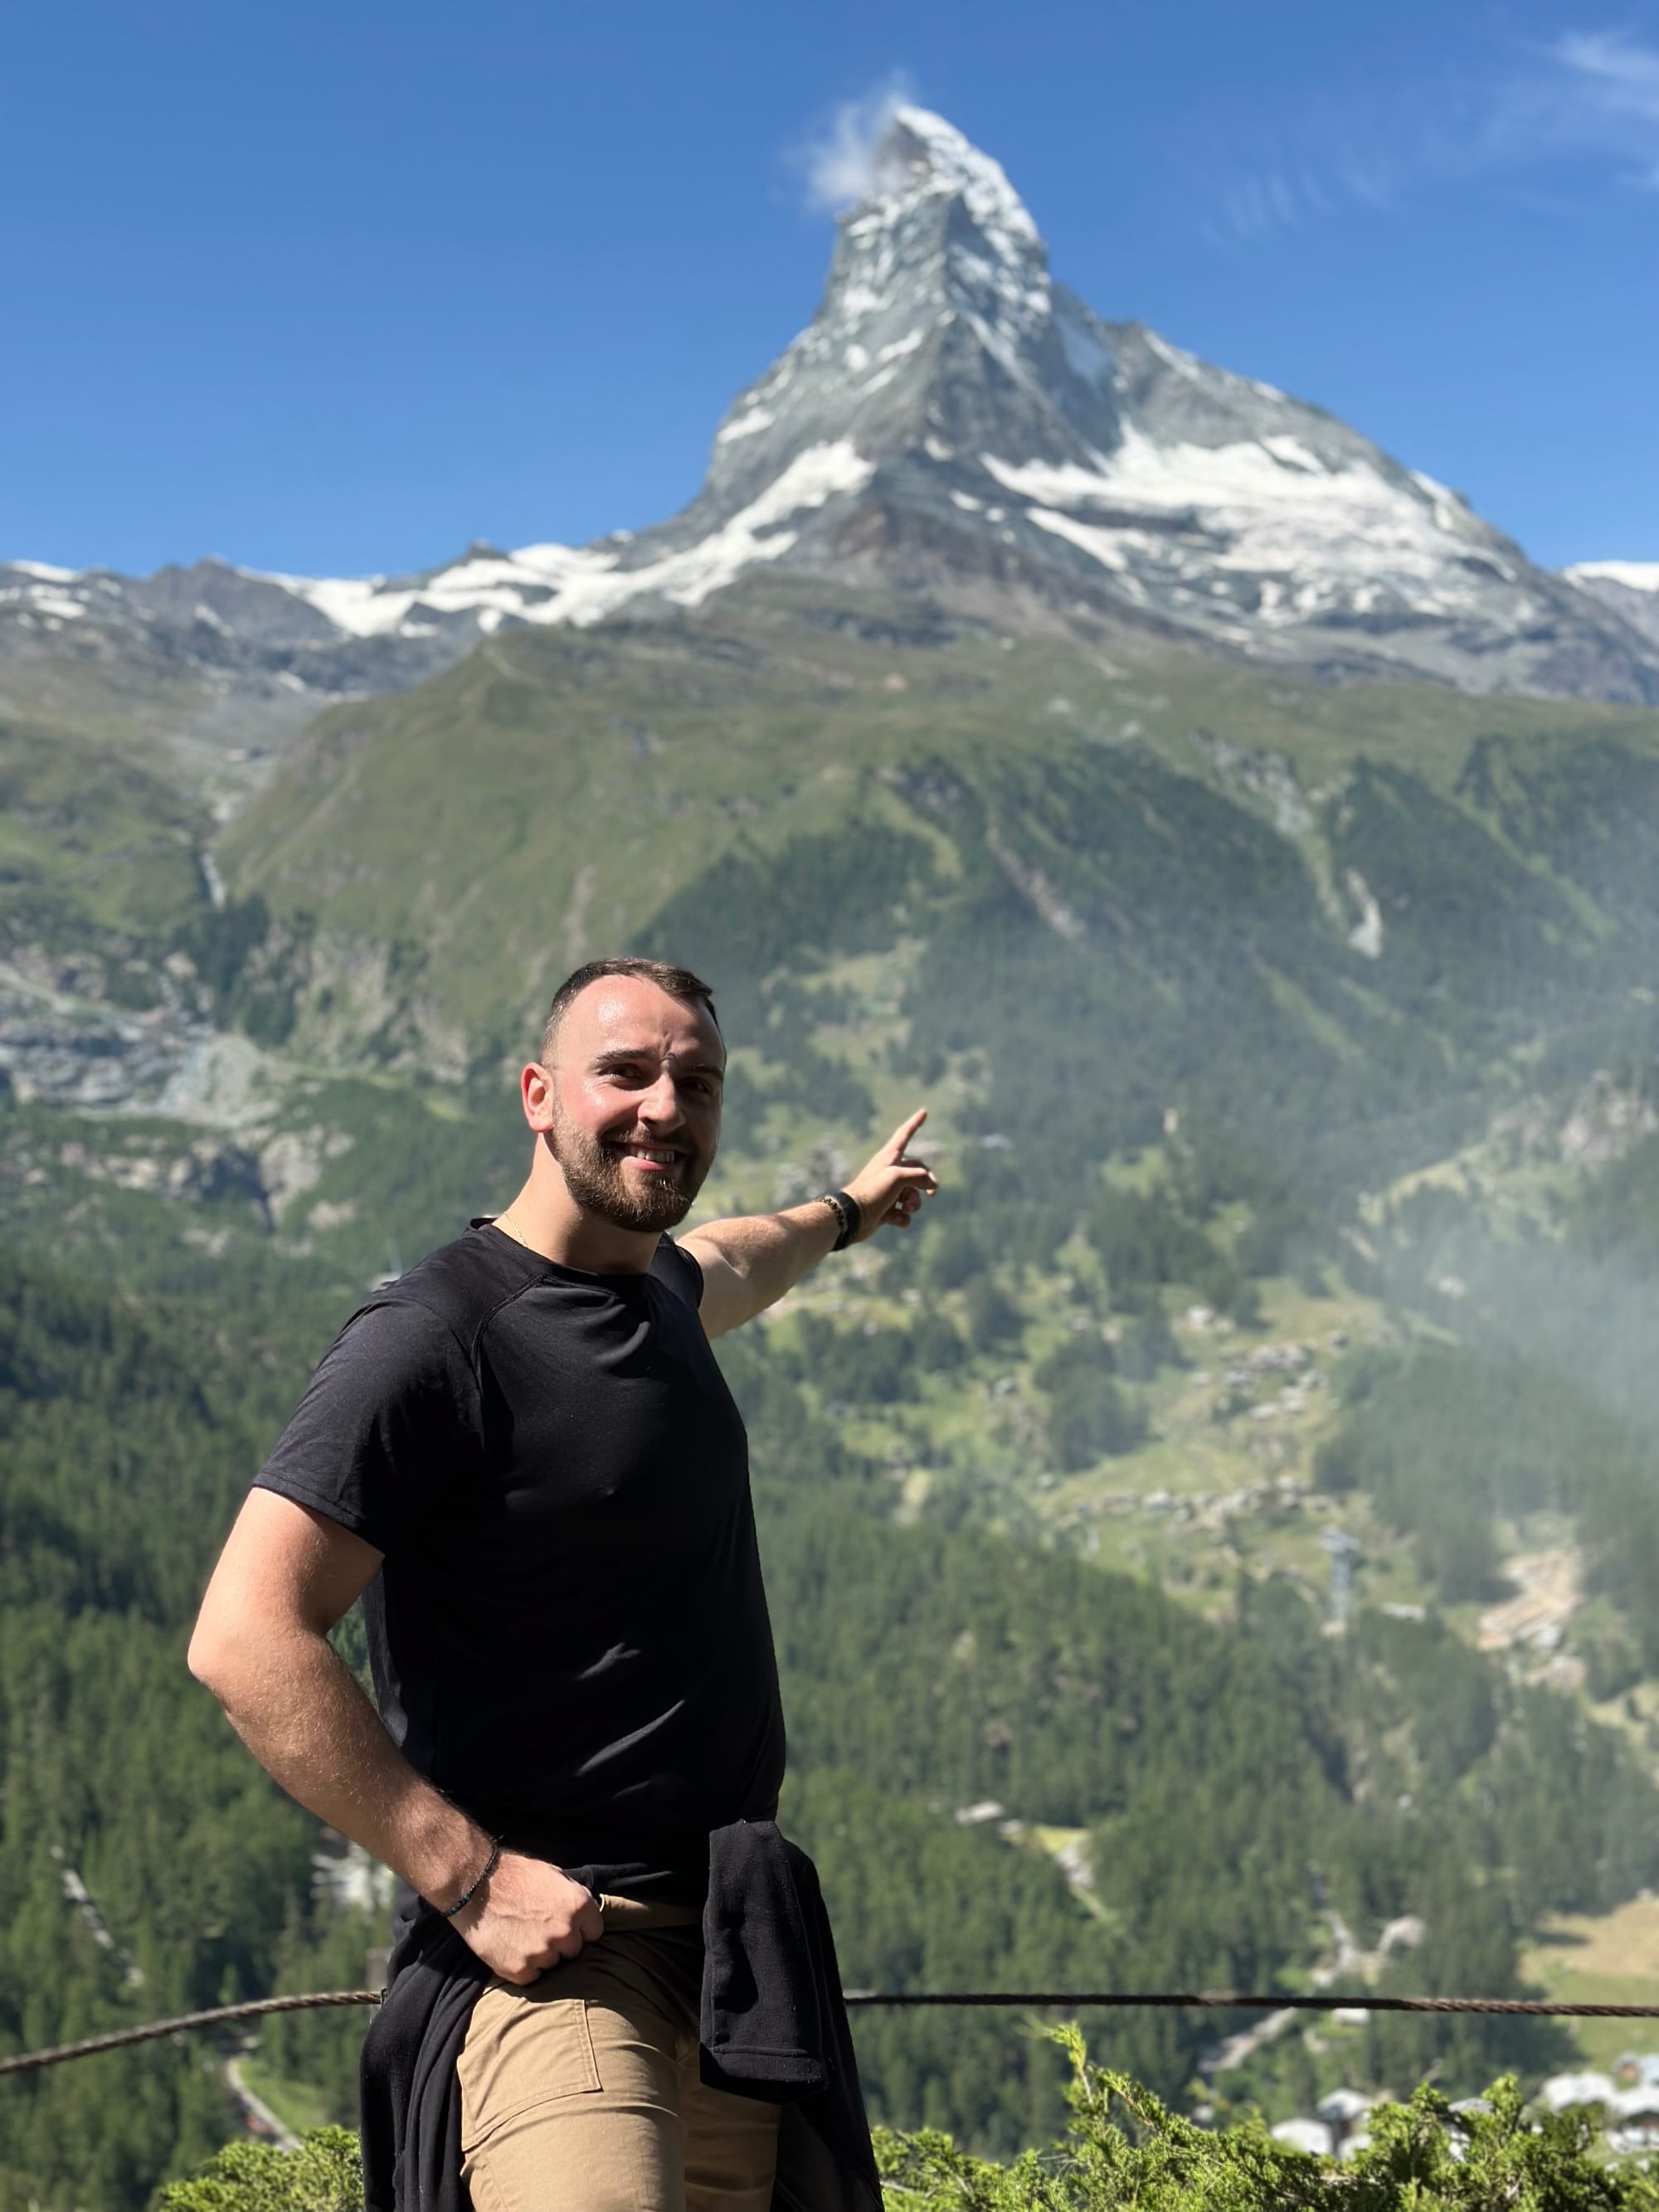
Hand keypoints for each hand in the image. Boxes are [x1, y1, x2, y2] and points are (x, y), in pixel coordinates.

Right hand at [453, 1850, 603, 1983]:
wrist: (475, 1886)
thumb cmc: (514, 1875)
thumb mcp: (553, 1876)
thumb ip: (572, 1898)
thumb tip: (583, 1915)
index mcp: (578, 1905)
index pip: (595, 1932)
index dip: (581, 1929)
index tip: (568, 1926)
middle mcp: (565, 1931)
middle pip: (574, 1950)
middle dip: (561, 1943)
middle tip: (540, 1929)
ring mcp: (543, 1953)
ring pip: (552, 1964)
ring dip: (542, 1955)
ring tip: (522, 1936)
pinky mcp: (520, 1970)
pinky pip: (532, 1976)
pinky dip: (523, 1967)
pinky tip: (511, 1949)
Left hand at [845, 1109, 938, 1238]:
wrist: (852, 1217)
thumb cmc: (872, 1191)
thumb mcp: (898, 1177)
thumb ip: (919, 1176)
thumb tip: (930, 1184)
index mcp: (890, 1157)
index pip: (905, 1135)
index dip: (915, 1123)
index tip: (924, 1111)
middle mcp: (890, 1172)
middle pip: (918, 1171)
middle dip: (926, 1183)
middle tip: (933, 1192)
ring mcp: (888, 1191)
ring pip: (913, 1194)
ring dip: (915, 1202)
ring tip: (906, 1207)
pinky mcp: (886, 1210)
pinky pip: (904, 1212)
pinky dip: (903, 1217)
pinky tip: (895, 1218)